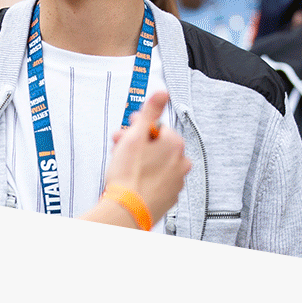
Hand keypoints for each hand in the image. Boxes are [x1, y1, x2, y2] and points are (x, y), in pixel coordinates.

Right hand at [102, 92, 187, 226]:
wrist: (127, 210)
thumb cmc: (129, 174)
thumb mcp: (136, 135)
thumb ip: (150, 111)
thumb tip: (162, 92)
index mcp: (175, 144)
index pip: (157, 127)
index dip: (138, 129)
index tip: (126, 133)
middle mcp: (181, 162)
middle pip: (158, 146)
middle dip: (138, 144)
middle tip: (120, 148)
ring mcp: (177, 181)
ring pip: (159, 164)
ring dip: (143, 161)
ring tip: (124, 166)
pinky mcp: (170, 197)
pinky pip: (159, 181)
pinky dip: (148, 178)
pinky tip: (133, 181)